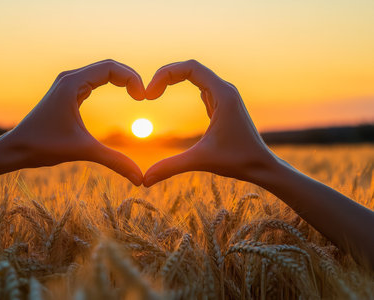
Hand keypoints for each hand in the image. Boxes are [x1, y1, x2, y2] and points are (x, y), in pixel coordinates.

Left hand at [0, 60, 144, 184]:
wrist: (16, 149)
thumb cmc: (43, 146)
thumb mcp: (84, 151)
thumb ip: (115, 161)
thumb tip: (140, 179)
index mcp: (72, 83)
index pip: (110, 68)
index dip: (132, 78)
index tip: (143, 97)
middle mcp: (69, 78)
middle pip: (108, 66)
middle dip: (129, 78)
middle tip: (143, 96)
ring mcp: (67, 84)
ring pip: (100, 72)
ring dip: (121, 79)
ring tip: (136, 95)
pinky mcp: (66, 93)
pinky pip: (93, 81)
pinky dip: (110, 84)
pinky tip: (121, 95)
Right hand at [144, 60, 275, 186]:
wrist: (262, 167)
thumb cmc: (238, 161)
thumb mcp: (200, 161)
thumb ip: (171, 167)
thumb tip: (144, 180)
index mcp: (223, 94)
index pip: (190, 68)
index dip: (166, 75)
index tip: (150, 95)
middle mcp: (225, 90)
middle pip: (191, 68)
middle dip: (167, 75)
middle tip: (148, 94)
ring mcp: (225, 97)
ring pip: (197, 76)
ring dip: (175, 79)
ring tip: (155, 92)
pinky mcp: (223, 106)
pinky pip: (202, 87)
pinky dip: (185, 87)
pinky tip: (173, 96)